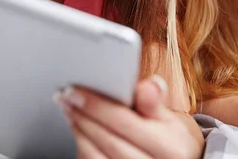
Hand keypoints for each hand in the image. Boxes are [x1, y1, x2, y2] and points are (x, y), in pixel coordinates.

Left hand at [54, 75, 200, 158]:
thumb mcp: (169, 119)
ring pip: (96, 157)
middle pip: (107, 140)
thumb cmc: (170, 142)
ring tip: (71, 113)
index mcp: (170, 148)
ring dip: (79, 133)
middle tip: (67, 98)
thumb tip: (150, 86)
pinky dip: (83, 150)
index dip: (97, 105)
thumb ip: (154, 102)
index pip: (125, 122)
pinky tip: (80, 135)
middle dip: (83, 117)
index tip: (76, 91)